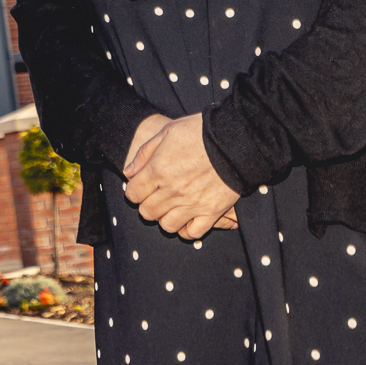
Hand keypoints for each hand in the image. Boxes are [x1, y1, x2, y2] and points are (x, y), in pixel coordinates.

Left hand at [123, 113, 241, 239]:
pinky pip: (193, 233)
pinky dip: (187, 230)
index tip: (141, 187)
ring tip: (171, 208)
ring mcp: (192, 204)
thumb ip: (145, 153)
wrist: (236, 140)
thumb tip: (129, 173)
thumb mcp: (168, 131)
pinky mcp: (212, 212)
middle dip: (147, 205)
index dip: (134, 191)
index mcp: (158, 170)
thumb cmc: (201, 132)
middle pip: (148, 212)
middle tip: (156, 196)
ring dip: (165, 218)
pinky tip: (187, 220)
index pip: (133, 194)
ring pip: (167, 225)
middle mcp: (172, 191)